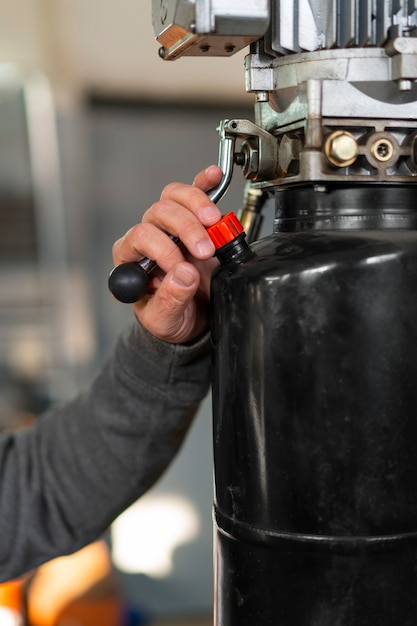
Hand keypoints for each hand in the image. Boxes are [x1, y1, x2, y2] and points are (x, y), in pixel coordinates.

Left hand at [112, 165, 222, 343]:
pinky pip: (193, 194)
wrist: (192, 320)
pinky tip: (214, 176)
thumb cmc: (170, 319)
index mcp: (130, 259)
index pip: (141, 236)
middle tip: (205, 250)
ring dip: (197, 207)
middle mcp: (147, 238)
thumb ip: (170, 299)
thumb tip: (183, 275)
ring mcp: (169, 228)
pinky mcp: (193, 222)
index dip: (163, 249)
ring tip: (214, 224)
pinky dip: (205, 183)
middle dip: (185, 228)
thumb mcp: (164, 320)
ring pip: (174, 198)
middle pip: (159, 212)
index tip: (183, 267)